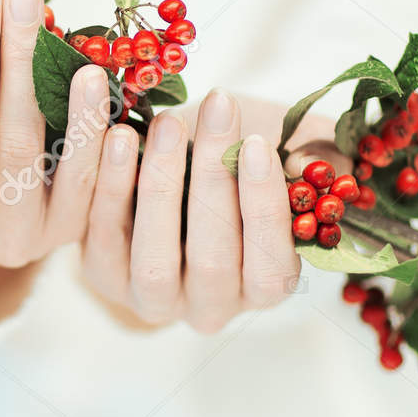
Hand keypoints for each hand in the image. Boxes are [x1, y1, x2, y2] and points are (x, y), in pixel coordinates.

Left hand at [82, 90, 322, 334]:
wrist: (172, 159)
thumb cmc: (239, 158)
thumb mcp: (288, 151)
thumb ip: (317, 157)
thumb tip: (307, 163)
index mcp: (263, 285)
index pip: (270, 267)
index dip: (264, 209)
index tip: (257, 143)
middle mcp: (208, 305)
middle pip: (212, 261)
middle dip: (213, 180)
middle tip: (216, 111)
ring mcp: (150, 297)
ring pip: (154, 260)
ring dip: (161, 185)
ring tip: (167, 122)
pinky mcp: (100, 272)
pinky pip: (100, 234)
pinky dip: (108, 184)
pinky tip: (118, 135)